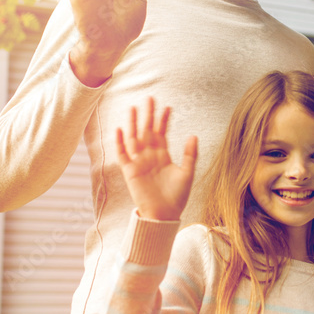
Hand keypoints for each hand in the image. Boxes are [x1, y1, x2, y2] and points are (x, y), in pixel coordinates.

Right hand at [116, 97, 197, 220]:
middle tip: (149, 98)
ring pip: (134, 139)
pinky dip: (120, 142)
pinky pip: (123, 154)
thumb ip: (189, 155)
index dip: (164, 120)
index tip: (167, 107)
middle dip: (148, 115)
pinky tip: (120, 129)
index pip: (162, 133)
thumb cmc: (177, 197)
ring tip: (133, 108)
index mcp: (163, 156)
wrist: (164, 215)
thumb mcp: (187, 173)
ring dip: (132, 124)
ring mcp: (139, 162)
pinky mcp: (130, 171)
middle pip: (147, 131)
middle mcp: (150, 156)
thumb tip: (193, 135)